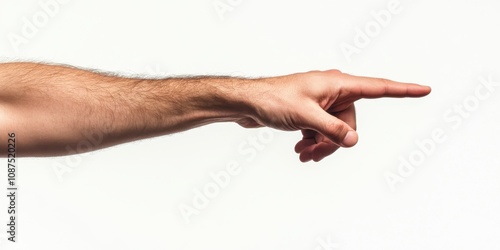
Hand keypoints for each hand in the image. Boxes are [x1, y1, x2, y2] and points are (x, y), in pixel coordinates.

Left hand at [237, 70, 430, 161]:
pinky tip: (300, 150)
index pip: (377, 87)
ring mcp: (323, 102)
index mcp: (337, 83)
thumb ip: (332, 130)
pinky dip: (314, 142)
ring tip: (303, 154)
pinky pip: (323, 131)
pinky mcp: (312, 112)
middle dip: (334, 141)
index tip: (424, 90)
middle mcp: (333, 91)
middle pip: (351, 122)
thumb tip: (354, 141)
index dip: (403, 90)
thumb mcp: (306, 116)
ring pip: (336, 131)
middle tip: (314, 152)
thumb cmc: (274, 100)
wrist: (249, 103)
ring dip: (322, 145)